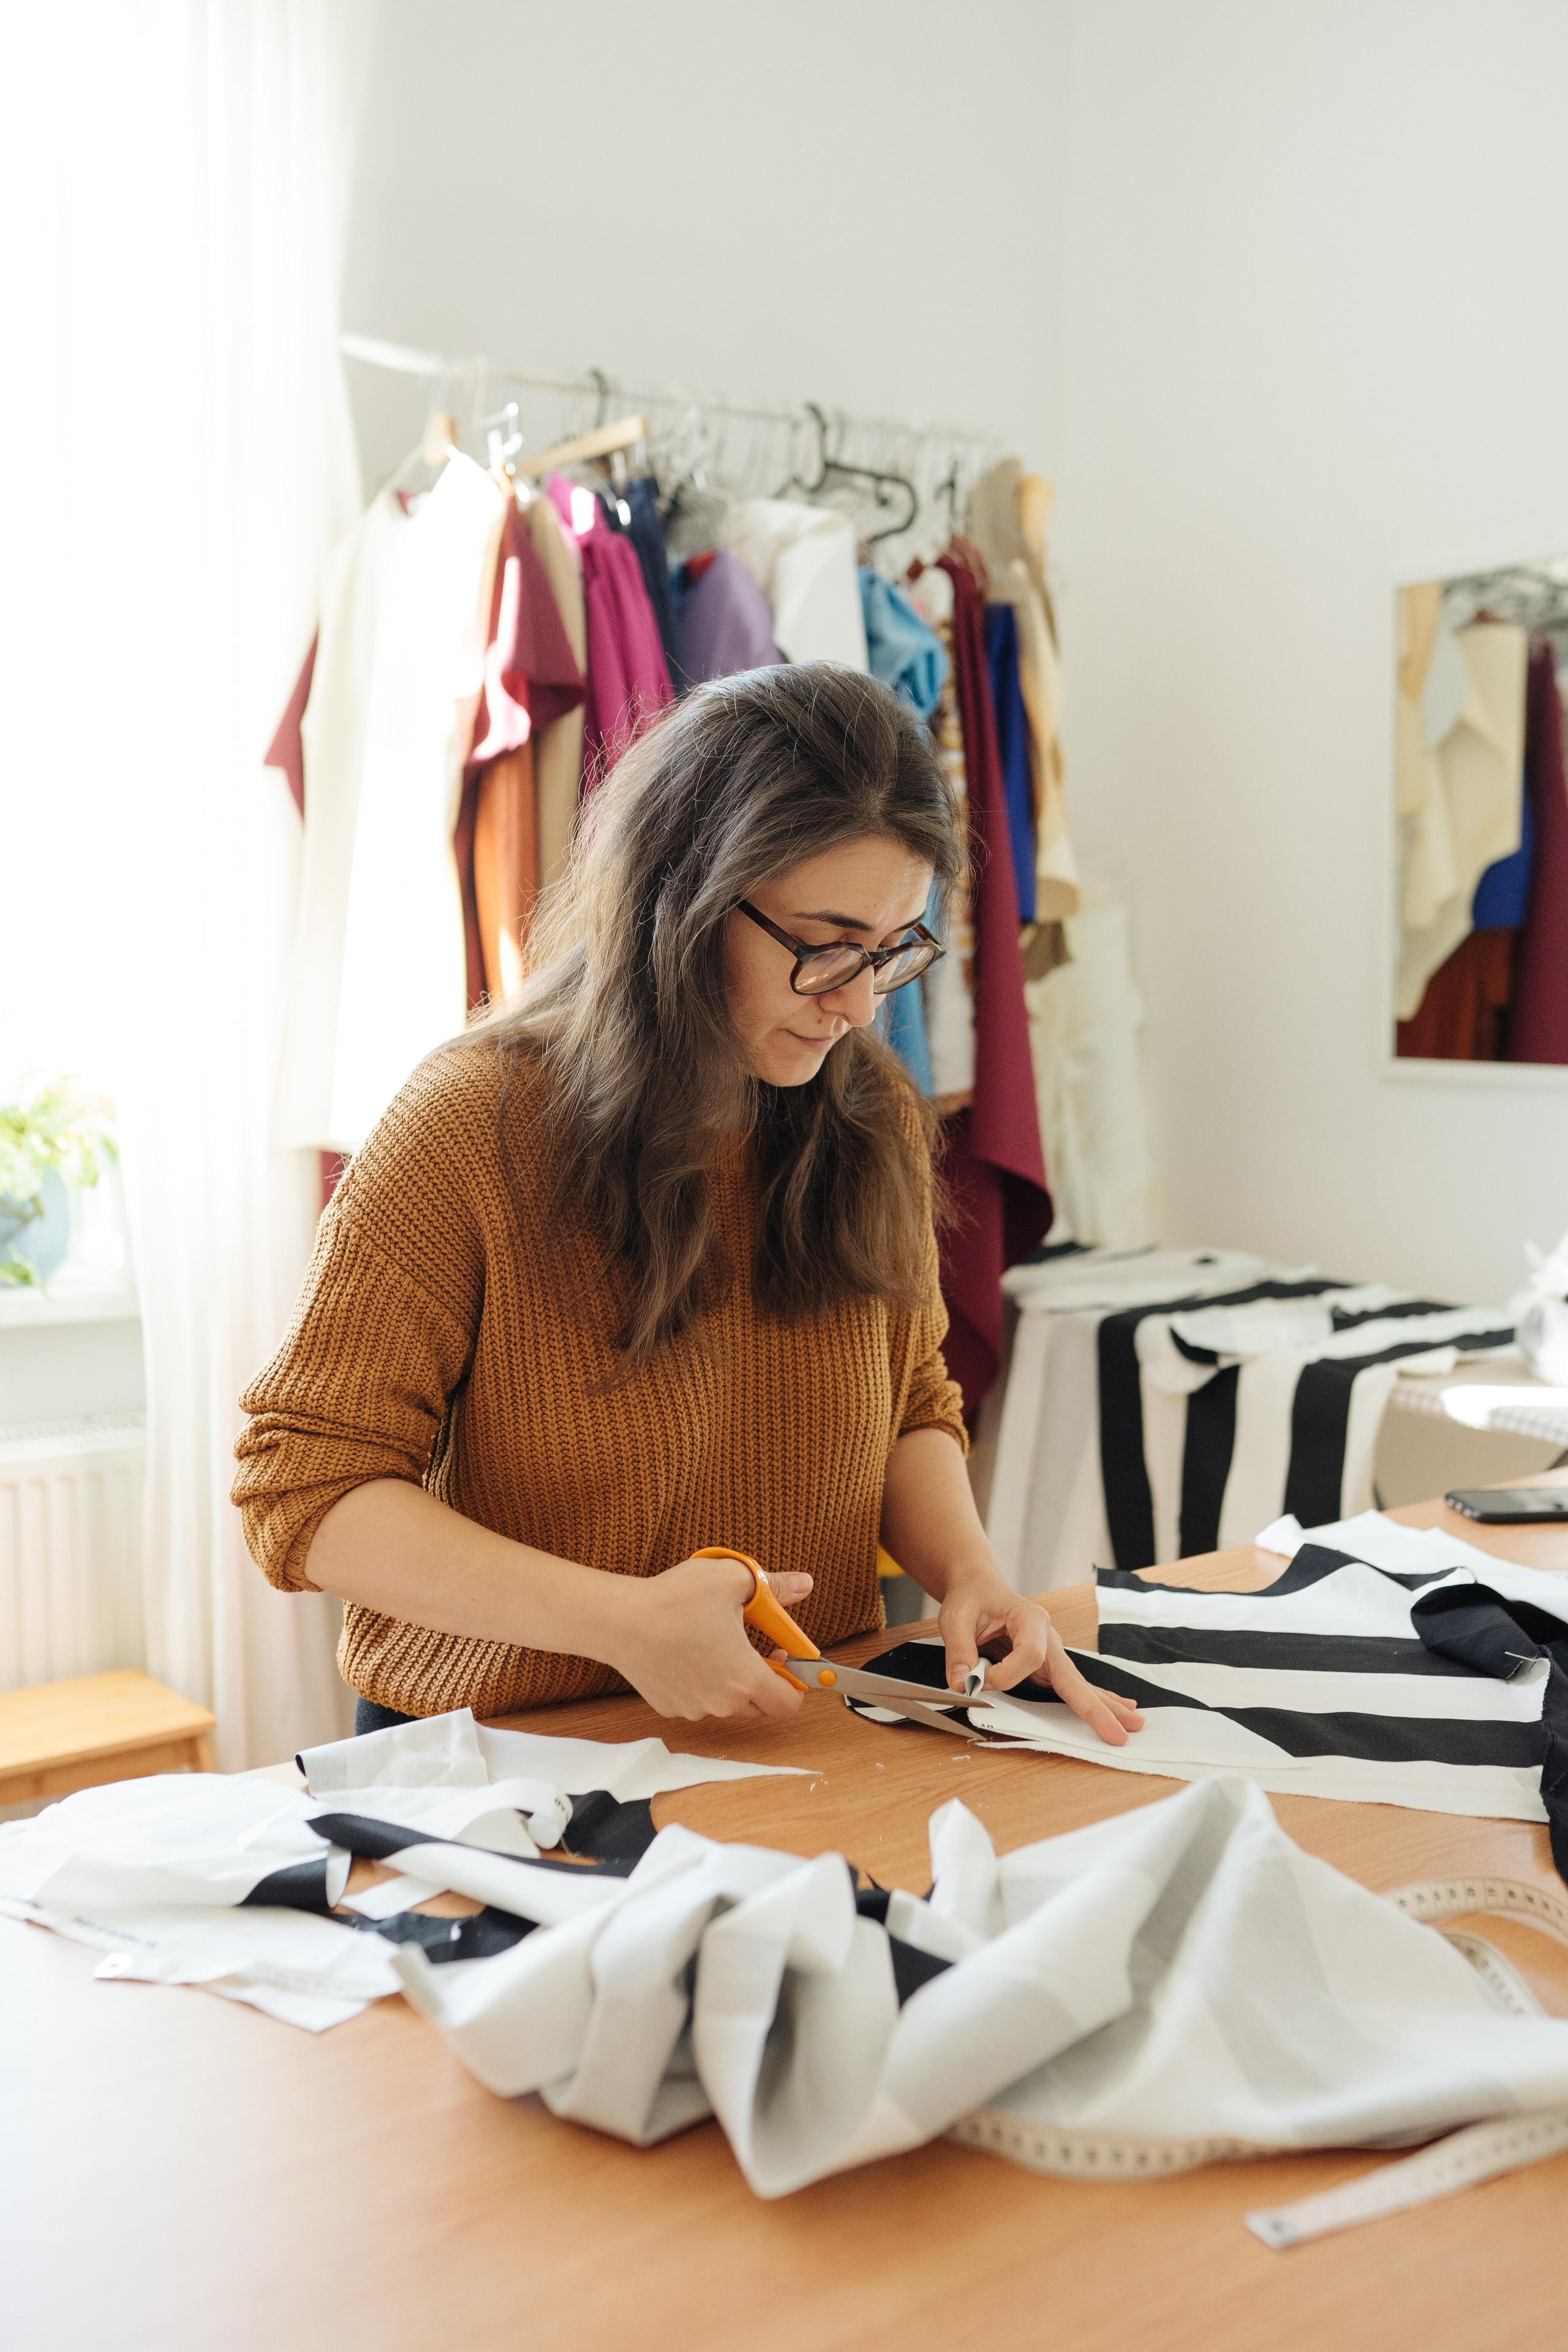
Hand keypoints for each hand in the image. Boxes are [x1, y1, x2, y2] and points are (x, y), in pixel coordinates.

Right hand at [609, 1554, 812, 1721]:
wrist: (619, 1619)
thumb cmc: (674, 1601)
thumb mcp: (733, 1580)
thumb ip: (775, 1586)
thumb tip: (804, 1584)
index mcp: (745, 1678)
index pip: (789, 1704)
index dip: (796, 1683)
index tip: (784, 1657)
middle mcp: (722, 1702)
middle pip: (760, 1705)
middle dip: (764, 1679)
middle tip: (753, 1647)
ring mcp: (693, 1708)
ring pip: (726, 1702)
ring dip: (730, 1681)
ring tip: (714, 1642)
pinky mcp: (668, 1706)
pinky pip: (697, 1700)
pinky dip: (700, 1683)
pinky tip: (687, 1652)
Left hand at [937, 1572, 1143, 1747]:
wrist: (979, 1588)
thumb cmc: (971, 1599)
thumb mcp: (956, 1618)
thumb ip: (959, 1650)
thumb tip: (963, 1682)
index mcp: (1030, 1619)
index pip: (1030, 1655)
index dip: (1007, 1674)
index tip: (980, 1679)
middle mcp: (1048, 1636)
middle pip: (1072, 1674)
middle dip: (1094, 1703)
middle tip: (1118, 1728)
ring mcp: (1051, 1652)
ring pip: (1078, 1682)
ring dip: (1103, 1705)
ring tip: (1132, 1723)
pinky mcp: (1046, 1665)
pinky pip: (1071, 1684)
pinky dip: (1093, 1698)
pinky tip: (1117, 1709)